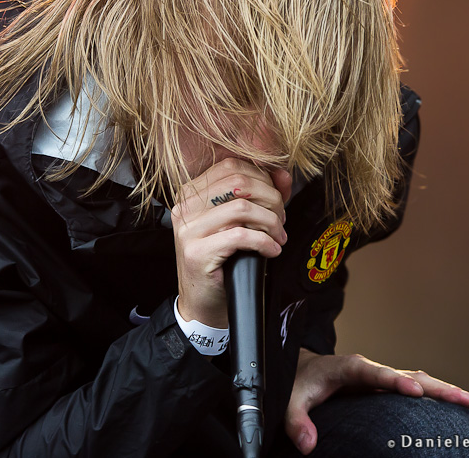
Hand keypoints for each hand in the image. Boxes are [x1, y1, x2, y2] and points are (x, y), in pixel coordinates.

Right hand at [172, 158, 291, 327]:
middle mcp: (185, 206)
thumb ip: (261, 195)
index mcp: (192, 192)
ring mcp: (188, 229)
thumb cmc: (222, 260)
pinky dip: (264, 241)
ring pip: (242, 208)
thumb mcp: (240, 222)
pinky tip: (270, 250)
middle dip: (271, 200)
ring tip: (278, 237)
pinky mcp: (196, 252)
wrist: (202, 301)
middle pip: (240, 183)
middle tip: (281, 221)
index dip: (263, 179)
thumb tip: (283, 175)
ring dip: (271, 222)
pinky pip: (240, 235)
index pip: (232, 166)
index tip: (276, 200)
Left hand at [286, 348, 468, 454]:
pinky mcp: (384, 387)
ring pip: (415, 379)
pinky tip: (451, 406)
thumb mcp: (290, 400)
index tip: (415, 391)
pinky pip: (412, 387)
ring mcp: (379, 377)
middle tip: (464, 398)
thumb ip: (297, 421)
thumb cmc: (298, 382)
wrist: (301, 369)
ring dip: (441, 390)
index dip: (394, 381)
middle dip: (435, 387)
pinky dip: (432, 394)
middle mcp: (370, 369)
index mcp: (348, 367)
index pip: (375, 373)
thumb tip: (308, 445)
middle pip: (406, 375)